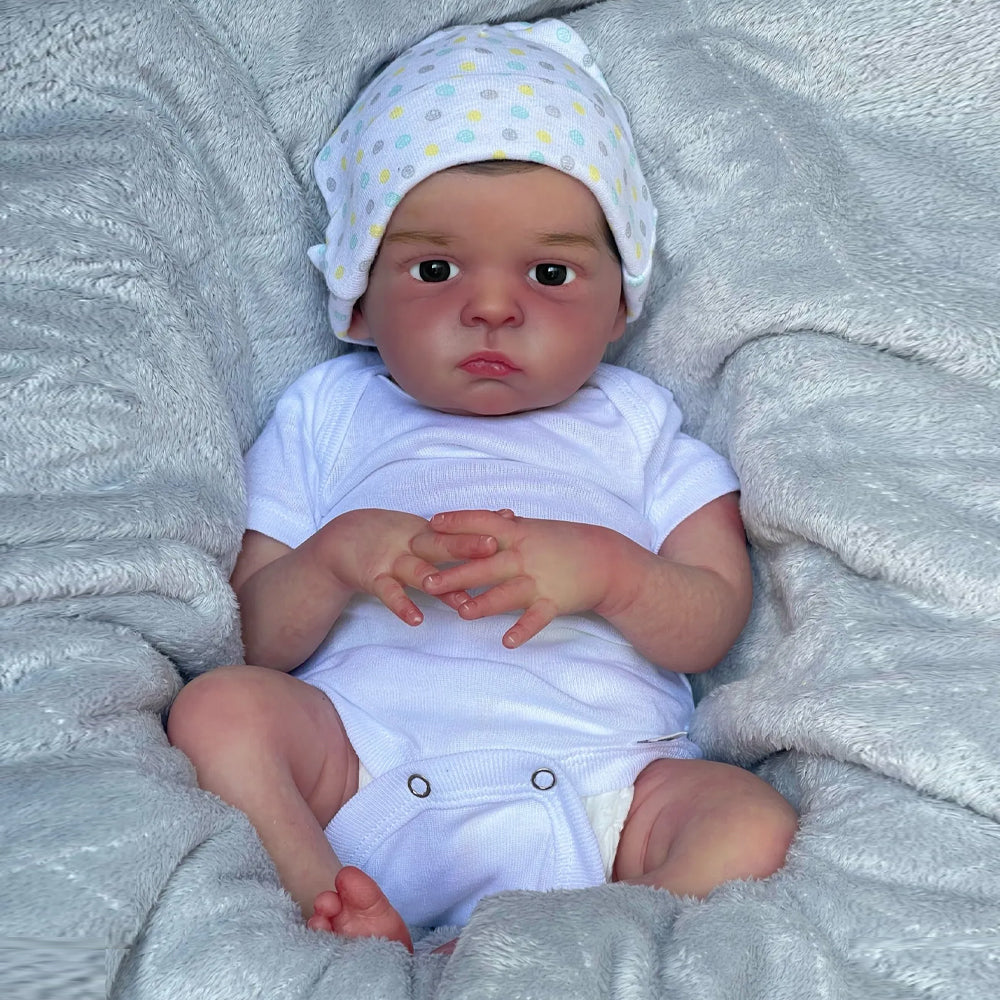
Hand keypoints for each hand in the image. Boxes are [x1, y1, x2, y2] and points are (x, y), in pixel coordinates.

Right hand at [312, 508, 496, 625]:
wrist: (339, 542)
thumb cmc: (388, 541)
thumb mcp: (419, 534)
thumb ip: (450, 537)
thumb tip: (494, 531)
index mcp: (424, 533)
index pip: (455, 529)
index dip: (481, 525)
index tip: (510, 522)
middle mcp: (410, 544)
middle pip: (441, 545)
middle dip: (466, 546)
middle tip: (492, 547)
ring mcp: (391, 561)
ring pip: (416, 570)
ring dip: (436, 579)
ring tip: (458, 593)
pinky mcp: (372, 578)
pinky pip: (389, 594)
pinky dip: (402, 606)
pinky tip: (416, 621)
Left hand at [413, 510, 626, 646]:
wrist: (606, 560)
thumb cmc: (566, 542)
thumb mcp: (535, 528)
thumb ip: (509, 525)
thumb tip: (489, 516)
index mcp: (517, 533)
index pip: (482, 523)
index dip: (457, 522)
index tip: (432, 524)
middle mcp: (524, 556)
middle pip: (484, 564)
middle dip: (455, 574)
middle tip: (427, 583)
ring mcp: (538, 581)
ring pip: (506, 592)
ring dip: (484, 603)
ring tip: (462, 613)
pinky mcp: (552, 603)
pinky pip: (536, 619)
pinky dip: (523, 630)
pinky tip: (508, 642)